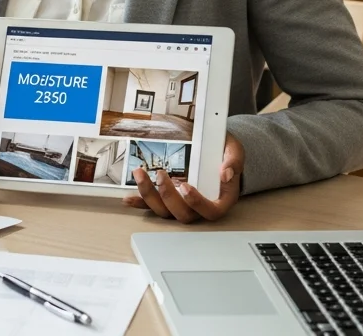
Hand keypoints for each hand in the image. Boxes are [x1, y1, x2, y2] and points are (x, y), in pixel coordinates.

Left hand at [124, 133, 244, 222]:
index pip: (211, 211)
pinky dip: (139, 202)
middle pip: (184, 214)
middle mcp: (199, 205)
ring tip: (140, 174)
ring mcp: (182, 203)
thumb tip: (226, 172)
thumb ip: (234, 161)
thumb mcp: (234, 150)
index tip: (186, 187)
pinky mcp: (167, 199)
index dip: (197, 203)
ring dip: (149, 195)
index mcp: (220, 198)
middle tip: (161, 174)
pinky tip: (128, 198)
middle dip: (169, 196)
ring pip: (165, 211)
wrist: (215, 149)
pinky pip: (152, 206)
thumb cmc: (224, 153)